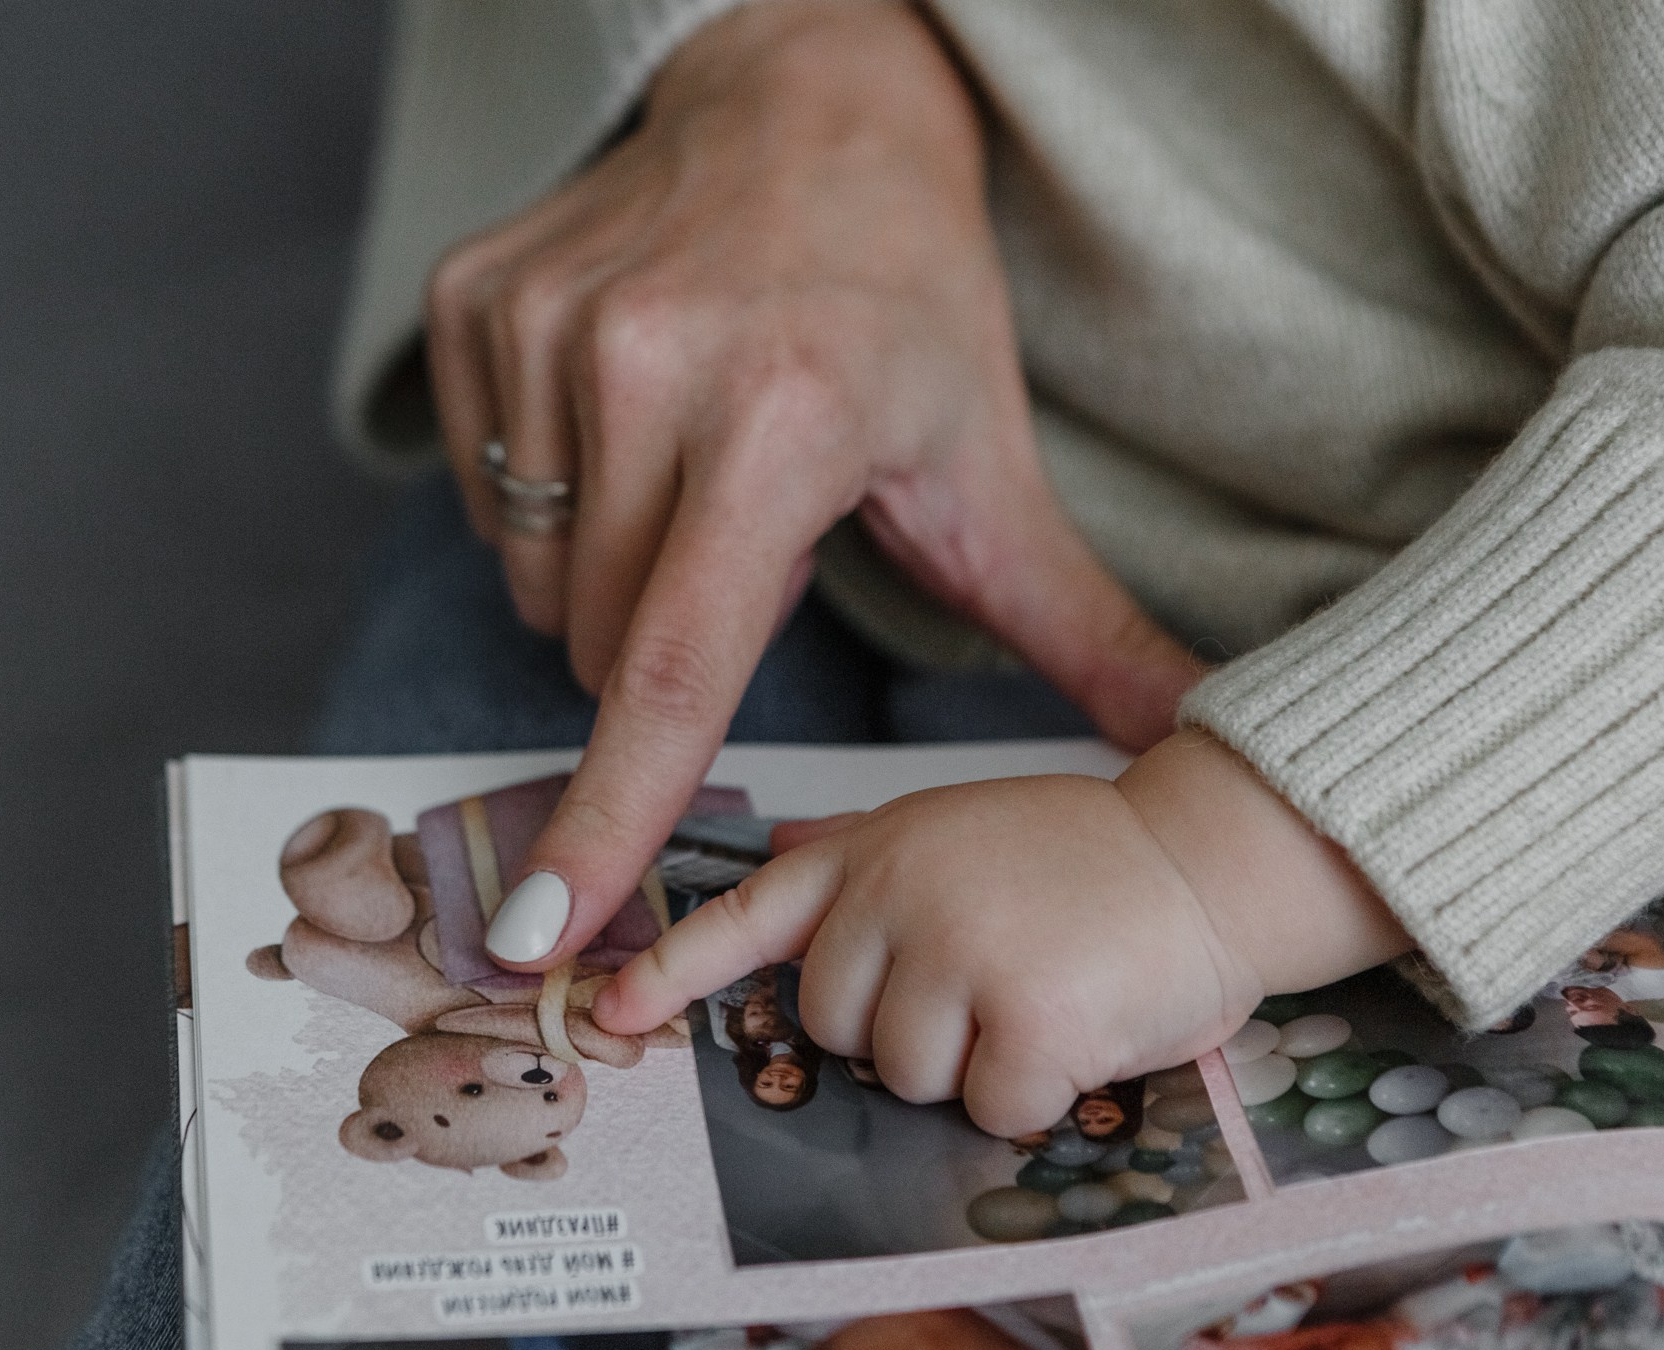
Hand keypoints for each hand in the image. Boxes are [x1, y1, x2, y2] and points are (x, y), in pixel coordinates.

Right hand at [436, 0, 1201, 968]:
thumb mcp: (991, 460)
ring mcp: (544, 326)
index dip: (609, 822)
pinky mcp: (475, 300)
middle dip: (670, 644)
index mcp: (783, 424)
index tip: (539, 941)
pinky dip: (551, 499)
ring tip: (695, 468)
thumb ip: (1075, 624)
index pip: (670, 673)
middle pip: (600, 647)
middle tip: (753, 535)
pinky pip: (486, 496)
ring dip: (612, 576)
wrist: (805, 94)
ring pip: (538, 580)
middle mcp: (642, 366)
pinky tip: (627, 416)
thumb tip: (1188, 748)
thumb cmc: (907, 294)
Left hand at [596, 735, 1411, 1137]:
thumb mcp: (961, 833)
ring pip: (912, 1078)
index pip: (748, 913)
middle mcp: (898, 891)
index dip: (673, 970)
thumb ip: (870, 865)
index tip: (605, 1008)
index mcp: (876, 850)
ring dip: (979, 1067)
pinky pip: (993, 1109)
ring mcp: (955, 948)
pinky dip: (1040, 1094)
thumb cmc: (1095, 862)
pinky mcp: (1021, 1011)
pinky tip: (1084, 1027)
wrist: (1215, 853)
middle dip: (912, 1036)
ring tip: (1047, 993)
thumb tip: (781, 863)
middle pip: (837, 1031)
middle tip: (996, 983)